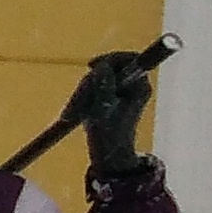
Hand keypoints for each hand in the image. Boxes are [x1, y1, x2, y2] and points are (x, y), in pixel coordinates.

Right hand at [64, 48, 157, 178]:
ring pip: (98, 80)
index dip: (111, 58)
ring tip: (72, 113)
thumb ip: (104, 84)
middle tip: (76, 101)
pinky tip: (75, 112)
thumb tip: (104, 65)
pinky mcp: (110, 98)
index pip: (130, 59)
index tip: (91, 66)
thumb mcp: (103, 108)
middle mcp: (133, 86)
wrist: (109, 153)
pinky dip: (83, 98)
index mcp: (139, 86)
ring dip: (82, 94)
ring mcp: (122, 92)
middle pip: (108, 69)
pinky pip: (94, 89)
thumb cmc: (109, 134)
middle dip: (88, 83)